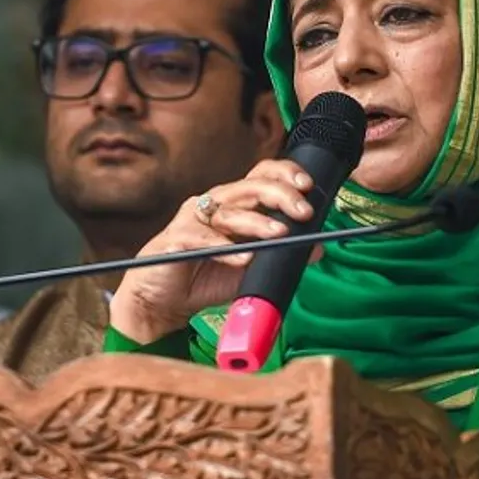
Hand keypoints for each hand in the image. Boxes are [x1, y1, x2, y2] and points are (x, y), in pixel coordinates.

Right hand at [110, 159, 320, 343]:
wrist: (161, 303)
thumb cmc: (203, 279)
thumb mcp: (249, 269)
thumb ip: (278, 257)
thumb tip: (316, 250)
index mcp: (233, 205)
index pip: (261, 176)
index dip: (285, 175)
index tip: (308, 186)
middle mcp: (213, 205)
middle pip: (250, 187)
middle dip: (280, 195)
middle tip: (303, 212)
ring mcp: (192, 219)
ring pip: (229, 212)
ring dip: (258, 223)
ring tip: (280, 234)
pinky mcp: (175, 239)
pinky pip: (202, 239)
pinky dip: (224, 248)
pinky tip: (243, 257)